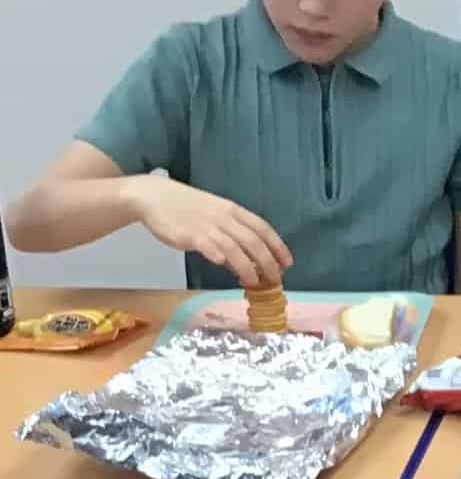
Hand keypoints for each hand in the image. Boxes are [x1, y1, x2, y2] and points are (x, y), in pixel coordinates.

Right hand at [130, 177, 292, 285]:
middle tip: (276, 280)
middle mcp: (224, 217)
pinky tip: (224, 266)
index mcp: (233, 211)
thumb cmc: (187, 208)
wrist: (154, 196)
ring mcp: (207, 225)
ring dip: (248, 267)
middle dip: (268, 262)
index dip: (278, 246)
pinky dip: (219, 255)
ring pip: (235, 247)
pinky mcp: (189, 234)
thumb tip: (247, 266)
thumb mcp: (215, 217)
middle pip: (253, 241)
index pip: (263, 228)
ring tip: (255, 282)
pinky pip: (208, 245)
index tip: (288, 263)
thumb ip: (232, 239)